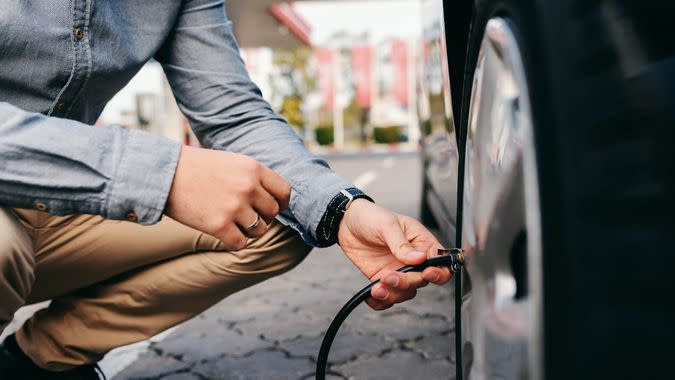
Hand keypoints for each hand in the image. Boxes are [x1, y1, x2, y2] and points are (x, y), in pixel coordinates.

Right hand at [166, 146, 289, 249]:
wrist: (163, 174)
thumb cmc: (196, 167)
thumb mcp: (231, 161)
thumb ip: (253, 177)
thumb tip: (274, 198)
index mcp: (253, 168)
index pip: (285, 192)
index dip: (280, 202)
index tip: (271, 206)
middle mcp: (248, 187)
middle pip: (273, 213)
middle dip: (262, 216)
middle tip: (246, 215)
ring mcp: (234, 207)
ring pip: (259, 230)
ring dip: (249, 230)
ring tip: (233, 223)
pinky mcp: (219, 226)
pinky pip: (240, 243)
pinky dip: (233, 241)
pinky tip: (223, 233)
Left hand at [338, 199, 451, 309]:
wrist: (347, 222)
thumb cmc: (372, 216)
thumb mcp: (387, 224)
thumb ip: (402, 244)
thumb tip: (419, 258)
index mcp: (422, 243)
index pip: (441, 263)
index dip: (439, 272)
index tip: (426, 273)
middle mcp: (413, 261)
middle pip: (422, 281)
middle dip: (407, 283)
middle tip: (389, 276)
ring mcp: (399, 271)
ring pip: (406, 293)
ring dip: (393, 294)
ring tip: (377, 287)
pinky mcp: (383, 279)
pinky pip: (388, 297)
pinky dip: (381, 302)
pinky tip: (372, 296)